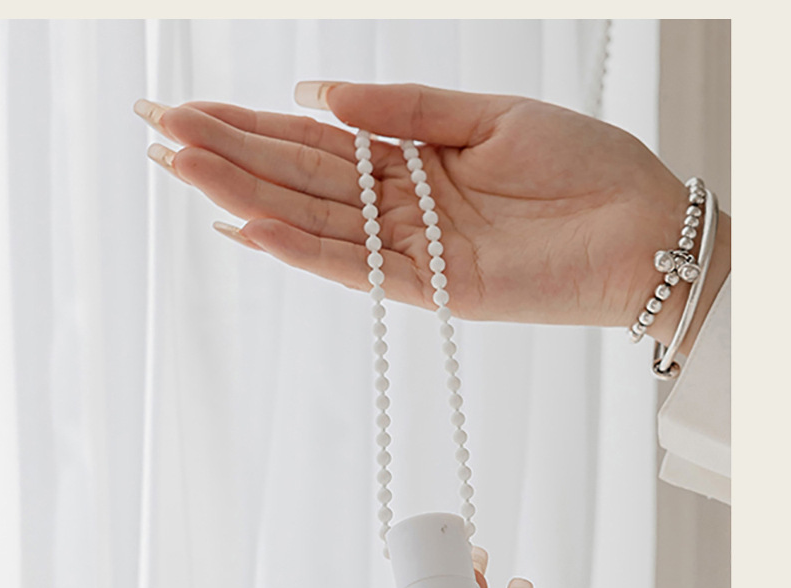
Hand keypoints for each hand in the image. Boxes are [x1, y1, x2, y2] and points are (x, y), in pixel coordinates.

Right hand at [136, 82, 729, 353]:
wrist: (641, 226)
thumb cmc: (582, 165)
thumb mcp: (488, 115)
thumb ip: (403, 106)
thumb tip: (317, 91)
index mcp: (406, 156)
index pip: (309, 137)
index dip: (245, 121)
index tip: (184, 107)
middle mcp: (394, 205)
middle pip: (292, 174)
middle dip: (222, 152)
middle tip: (154, 131)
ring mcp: (405, 249)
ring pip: (305, 217)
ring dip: (239, 192)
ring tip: (177, 167)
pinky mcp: (427, 288)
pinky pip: (350, 266)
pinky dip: (296, 247)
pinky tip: (245, 225)